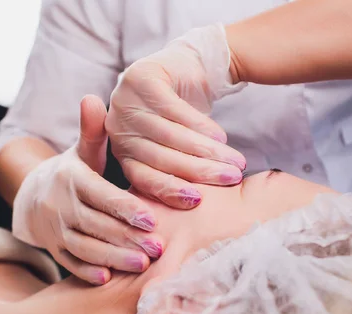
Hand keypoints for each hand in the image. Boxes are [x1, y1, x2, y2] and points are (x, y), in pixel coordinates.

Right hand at [12, 95, 163, 284]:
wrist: (34, 196)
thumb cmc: (73, 173)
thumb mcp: (81, 151)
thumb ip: (92, 131)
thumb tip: (92, 98)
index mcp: (72, 178)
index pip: (99, 194)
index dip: (124, 207)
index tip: (151, 218)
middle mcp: (60, 205)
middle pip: (96, 223)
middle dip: (127, 237)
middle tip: (159, 248)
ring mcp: (55, 229)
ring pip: (84, 246)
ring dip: (112, 256)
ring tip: (142, 265)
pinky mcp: (54, 248)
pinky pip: (69, 262)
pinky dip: (87, 271)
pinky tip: (108, 279)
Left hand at [106, 24, 247, 208]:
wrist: (184, 68)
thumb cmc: (182, 118)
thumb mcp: (175, 148)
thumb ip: (176, 174)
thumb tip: (197, 209)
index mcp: (120, 150)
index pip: (141, 177)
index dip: (169, 191)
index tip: (198, 201)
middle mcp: (116, 126)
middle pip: (157, 157)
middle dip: (197, 172)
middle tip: (230, 180)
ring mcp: (125, 100)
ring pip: (168, 135)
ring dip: (206, 151)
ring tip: (234, 161)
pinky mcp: (141, 78)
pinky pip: (174, 110)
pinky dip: (200, 126)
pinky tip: (221, 136)